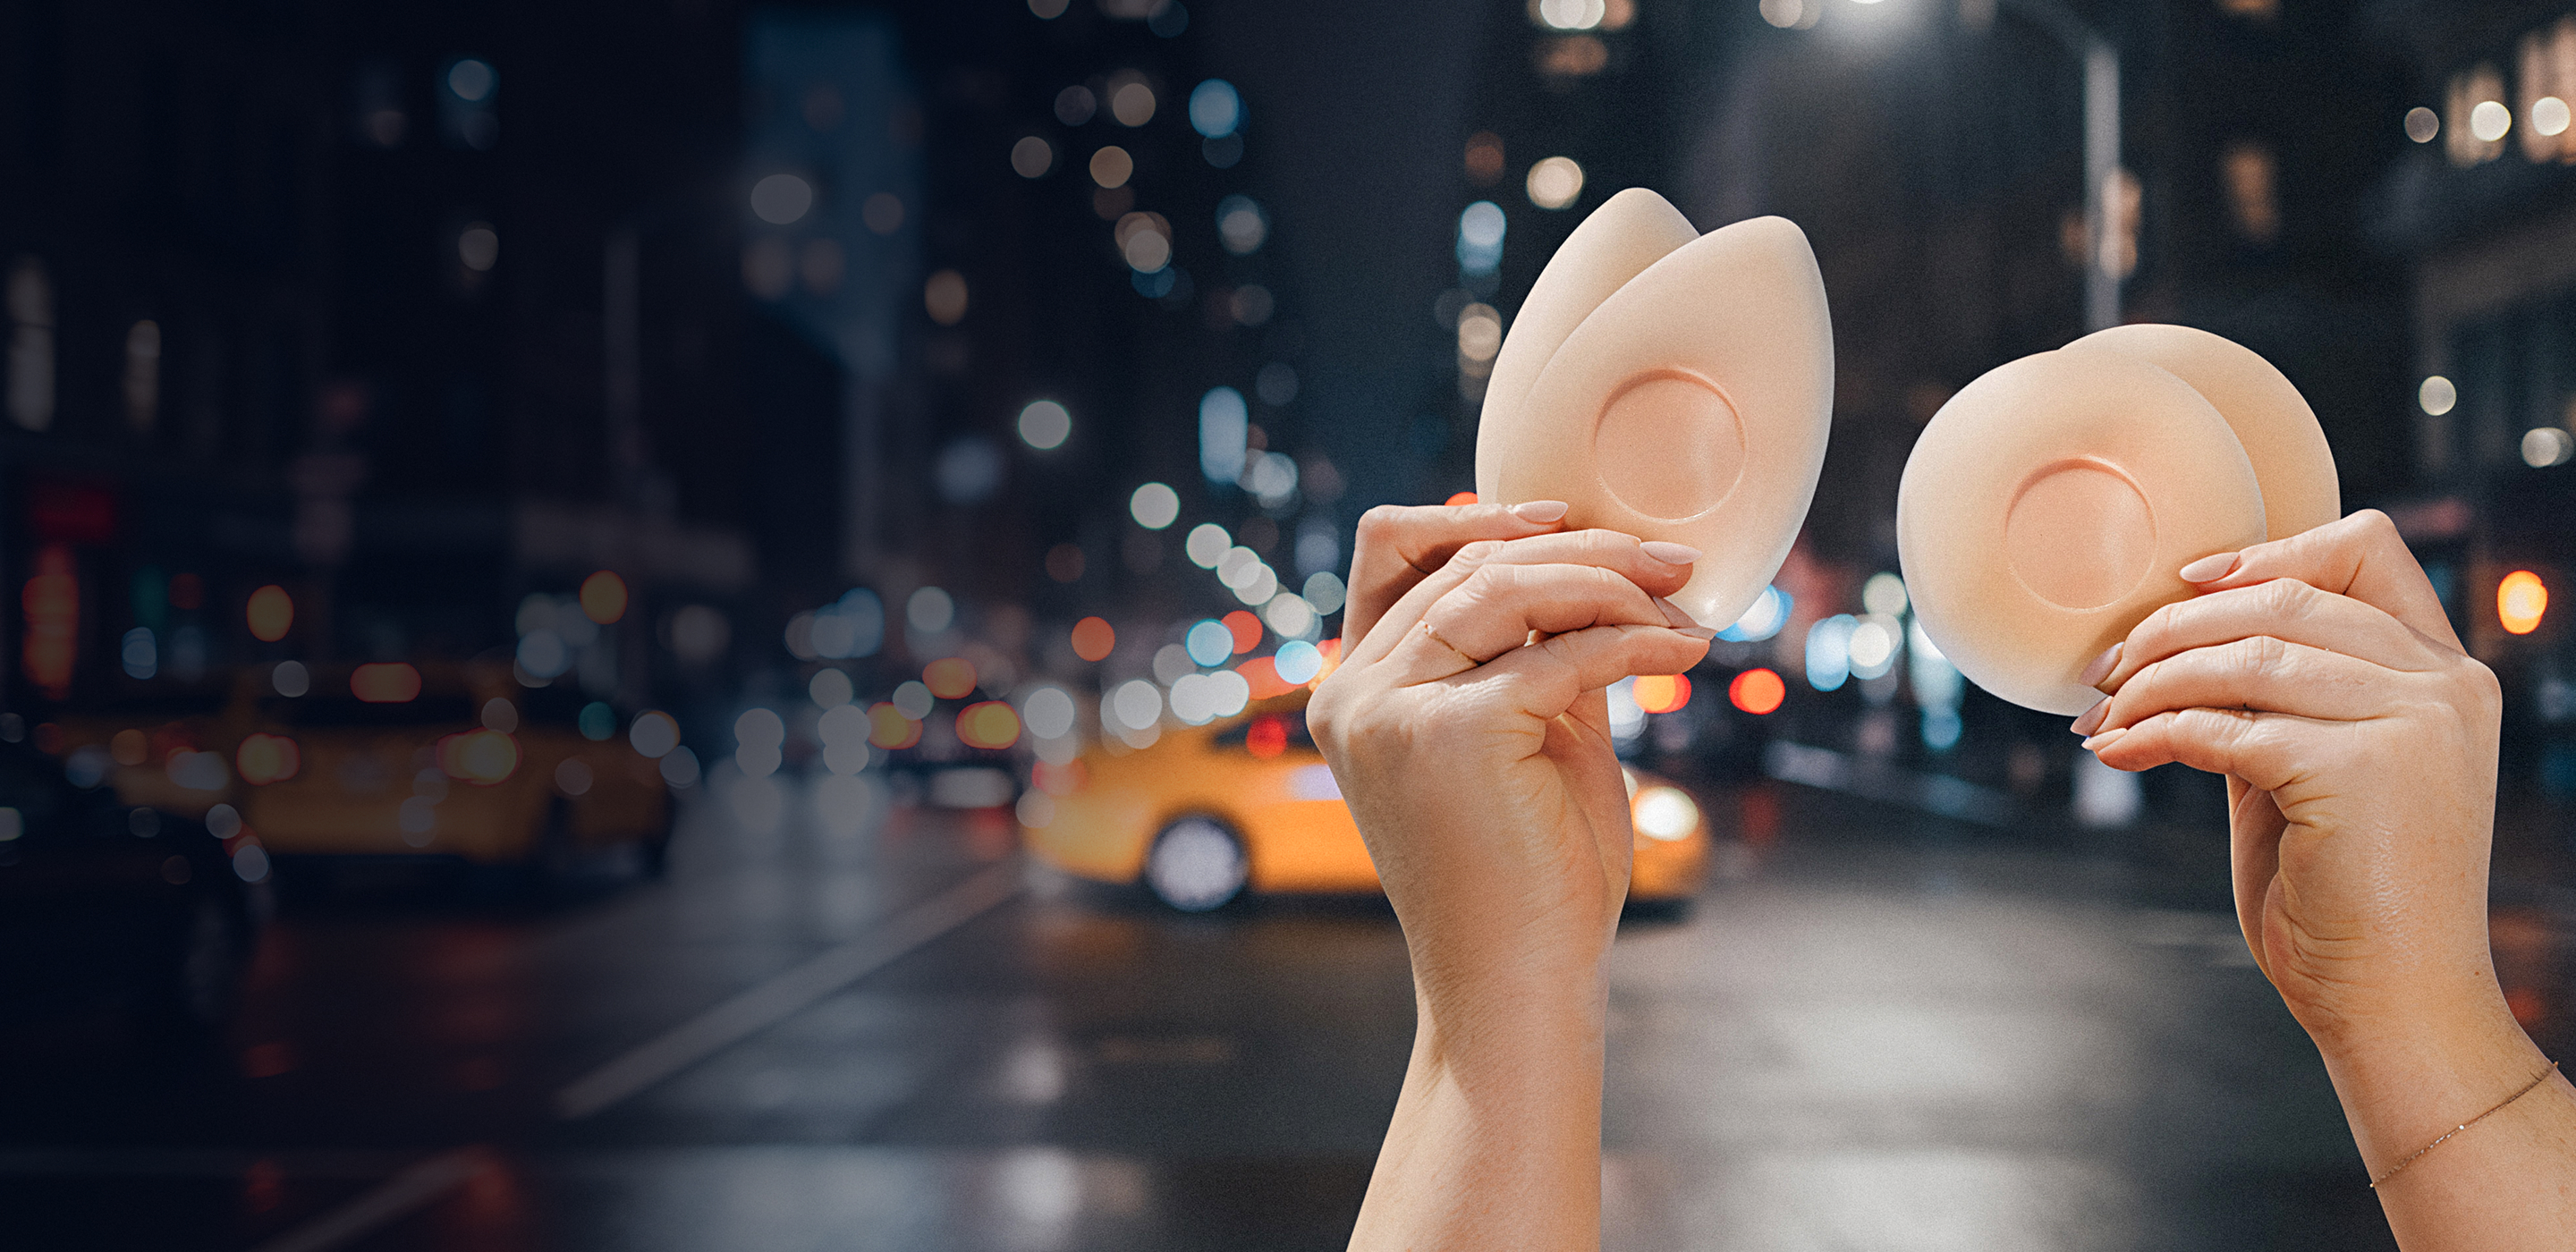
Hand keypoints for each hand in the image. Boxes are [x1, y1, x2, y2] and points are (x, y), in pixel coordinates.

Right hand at [1312, 501, 1711, 993]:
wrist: (1520, 983)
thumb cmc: (1529, 876)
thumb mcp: (1527, 736)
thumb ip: (1533, 653)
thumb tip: (1591, 570)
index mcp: (1354, 692)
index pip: (1392, 553)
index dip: (1474, 517)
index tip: (1566, 516)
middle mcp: (1353, 694)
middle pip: (1463, 562)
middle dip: (1579, 548)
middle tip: (1672, 562)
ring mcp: (1391, 710)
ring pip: (1507, 587)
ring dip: (1609, 581)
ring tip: (1681, 599)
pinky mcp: (1450, 732)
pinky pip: (1560, 653)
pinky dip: (1634, 641)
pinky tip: (1684, 651)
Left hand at [2081, 509, 2501, 1047]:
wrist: (2392, 1000)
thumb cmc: (2343, 891)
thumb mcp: (2319, 769)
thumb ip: (2282, 699)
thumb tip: (2177, 642)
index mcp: (2447, 673)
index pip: (2367, 550)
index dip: (2268, 550)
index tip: (2185, 583)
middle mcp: (2444, 686)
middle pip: (2280, 600)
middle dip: (2170, 629)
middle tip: (2102, 671)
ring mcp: (2412, 724)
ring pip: (2243, 659)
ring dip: (2149, 684)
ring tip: (2101, 717)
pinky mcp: (2361, 770)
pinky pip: (2226, 727)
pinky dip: (2154, 733)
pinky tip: (2115, 752)